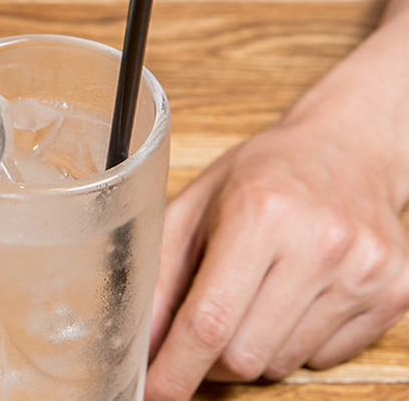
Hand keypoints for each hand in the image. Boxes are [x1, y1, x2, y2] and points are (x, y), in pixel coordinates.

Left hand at [145, 0, 408, 399]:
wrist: (348, 149)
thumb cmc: (262, 175)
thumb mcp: (196, 206)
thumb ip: (163, 273)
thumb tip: (143, 340)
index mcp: (260, 213)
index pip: (209, 319)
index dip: (176, 367)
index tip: (157, 390)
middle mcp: (318, 243)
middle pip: (245, 355)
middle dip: (210, 359)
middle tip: (203, 329)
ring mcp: (363, 271)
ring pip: (283, 363)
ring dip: (253, 348)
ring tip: (254, 296)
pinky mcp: (394, 292)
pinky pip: (324, 358)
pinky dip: (296, 342)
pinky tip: (294, 296)